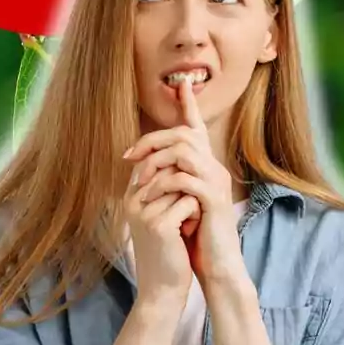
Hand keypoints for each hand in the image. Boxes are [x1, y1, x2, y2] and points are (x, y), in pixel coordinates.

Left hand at [124, 77, 246, 285]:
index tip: (181, 82)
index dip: (189, 104)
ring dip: (155, 161)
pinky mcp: (213, 199)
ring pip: (183, 151)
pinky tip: (150, 195)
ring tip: (140, 180)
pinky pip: (185, 178)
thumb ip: (167, 176)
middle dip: (151, 140)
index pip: (195, 127)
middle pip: (183, 134)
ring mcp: (215, 181)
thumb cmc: (192, 230)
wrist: (215, 263)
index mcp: (203, 164)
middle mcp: (213, 166)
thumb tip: (141, 161)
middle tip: (128, 157)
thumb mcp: (175, 198)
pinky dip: (163, 183)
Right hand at [124, 162, 200, 303]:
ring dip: (193, 200)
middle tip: (187, 213)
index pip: (154, 165)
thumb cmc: (165, 251)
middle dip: (185, 187)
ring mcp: (144, 212)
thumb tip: (177, 163)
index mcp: (130, 197)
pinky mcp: (160, 224)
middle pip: (168, 172)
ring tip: (189, 222)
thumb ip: (160, 191)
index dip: (176, 179)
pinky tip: (191, 230)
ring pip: (181, 185)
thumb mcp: (156, 217)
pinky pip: (188, 202)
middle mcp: (132, 201)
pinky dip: (196, 214)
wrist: (161, 287)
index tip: (181, 203)